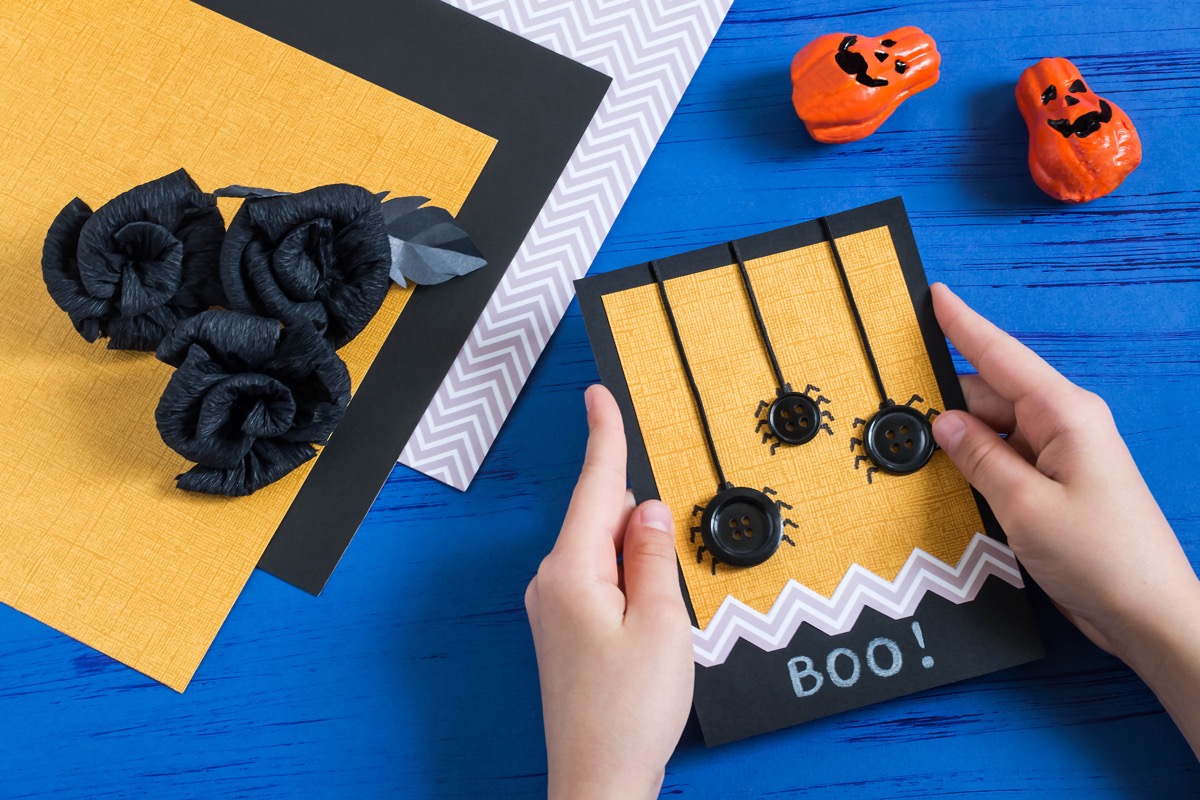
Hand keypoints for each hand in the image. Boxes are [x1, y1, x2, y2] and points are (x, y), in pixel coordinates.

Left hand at [526, 385, 693, 798]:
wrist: (599, 781)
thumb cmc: (628, 712)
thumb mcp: (662, 623)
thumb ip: (654, 555)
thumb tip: (647, 509)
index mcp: (572, 572)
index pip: (595, 487)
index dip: (603, 436)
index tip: (598, 395)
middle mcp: (552, 584)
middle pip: (599, 519)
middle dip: (635, 514)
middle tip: (665, 559)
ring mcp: (553, 609)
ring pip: (601, 552)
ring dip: (634, 555)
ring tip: (661, 605)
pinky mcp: (564, 630)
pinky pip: (597, 580)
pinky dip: (625, 578)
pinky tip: (647, 610)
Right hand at [930, 283, 1199, 755]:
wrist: (1147, 616)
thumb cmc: (1102, 558)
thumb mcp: (1025, 506)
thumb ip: (980, 459)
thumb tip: (943, 423)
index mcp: (1065, 415)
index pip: (1002, 357)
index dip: (964, 325)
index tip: (935, 295)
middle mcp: (1063, 427)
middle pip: (988, 398)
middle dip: (943, 403)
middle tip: (892, 408)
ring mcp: (1059, 458)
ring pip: (990, 434)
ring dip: (957, 444)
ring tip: (912, 454)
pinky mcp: (1052, 489)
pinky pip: (1001, 463)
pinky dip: (974, 469)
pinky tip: (947, 480)